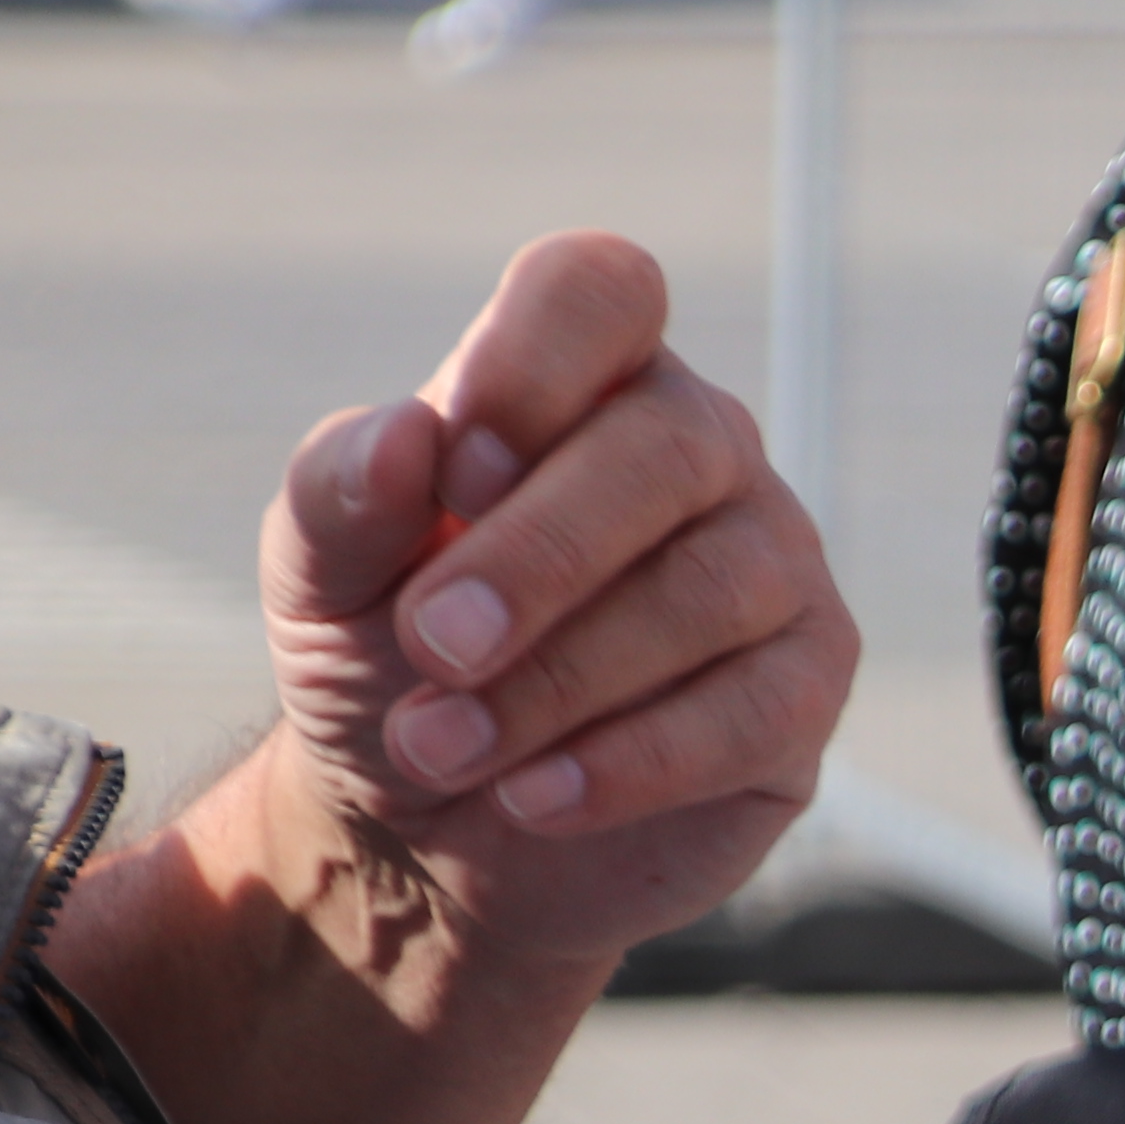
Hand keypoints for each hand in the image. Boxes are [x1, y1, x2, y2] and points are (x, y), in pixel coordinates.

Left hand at [257, 232, 850, 984]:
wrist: (439, 832)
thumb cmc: (391, 666)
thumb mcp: (318, 578)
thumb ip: (339, 494)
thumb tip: (411, 433)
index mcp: (581, 381)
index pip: (602, 291)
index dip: (537, 361)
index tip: (455, 470)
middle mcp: (700, 451)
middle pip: (667, 448)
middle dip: (536, 556)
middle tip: (430, 647)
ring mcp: (773, 566)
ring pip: (710, 590)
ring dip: (561, 678)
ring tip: (443, 746)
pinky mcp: (806, 690)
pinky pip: (754, 712)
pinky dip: (631, 761)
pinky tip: (534, 798)